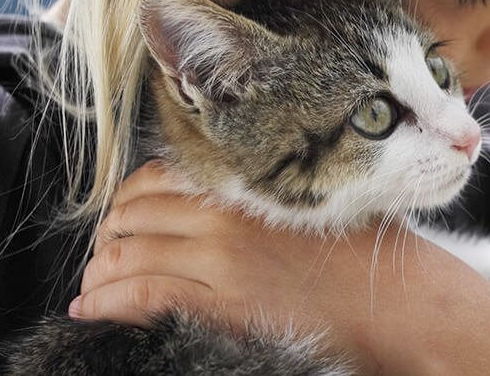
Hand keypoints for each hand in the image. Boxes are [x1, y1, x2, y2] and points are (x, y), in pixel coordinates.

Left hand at [71, 161, 459, 370]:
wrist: (398, 300)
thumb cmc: (363, 252)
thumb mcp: (313, 200)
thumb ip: (260, 193)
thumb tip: (211, 202)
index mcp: (248, 187)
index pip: (159, 179)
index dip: (128, 198)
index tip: (123, 215)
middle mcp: (226, 217)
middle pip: (134, 215)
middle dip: (107, 235)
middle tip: (102, 251)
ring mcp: (222, 263)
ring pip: (127, 255)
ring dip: (98, 271)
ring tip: (91, 286)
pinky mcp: (223, 307)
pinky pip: (140, 298)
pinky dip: (105, 303)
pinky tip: (91, 310)